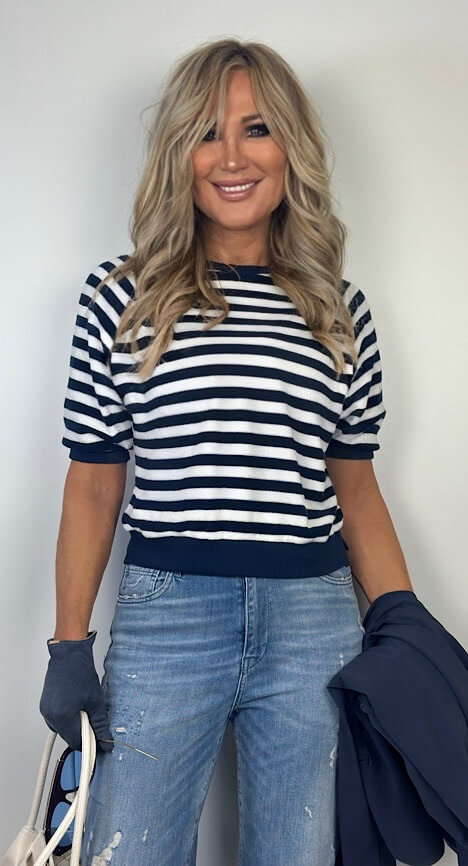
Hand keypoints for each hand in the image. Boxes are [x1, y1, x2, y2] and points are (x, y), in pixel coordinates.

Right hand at [39, 630, 112, 751]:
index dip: (90, 743)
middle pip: (68, 737)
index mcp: (63, 717)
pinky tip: (75, 704)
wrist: (68, 655)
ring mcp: (45, 710)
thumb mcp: (96, 701)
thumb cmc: (80, 673)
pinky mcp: (44, 705)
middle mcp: (51, 716)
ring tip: (84, 707)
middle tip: (93, 718)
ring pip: (62, 729)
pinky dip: (67, 717)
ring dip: (74, 724)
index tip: (99, 740)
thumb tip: (105, 742)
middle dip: (82, 732)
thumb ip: (100, 725)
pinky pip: (56, 719)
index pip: (76, 742)